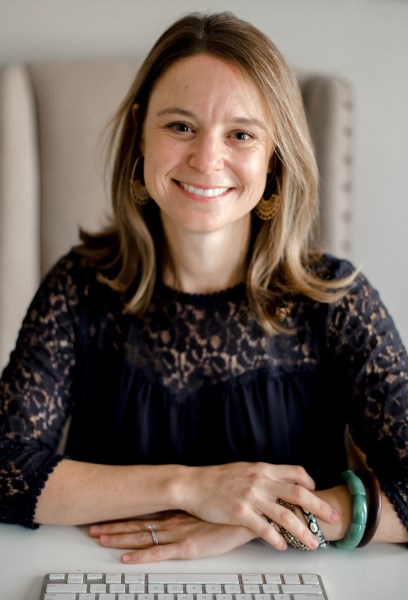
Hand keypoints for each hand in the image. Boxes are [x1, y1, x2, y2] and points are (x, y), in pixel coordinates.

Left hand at [89, 511, 255, 562]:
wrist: (247, 513)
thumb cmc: (229, 512)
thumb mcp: (207, 508)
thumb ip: (192, 510)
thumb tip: (182, 509)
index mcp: (178, 512)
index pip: (144, 513)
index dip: (124, 516)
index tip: (106, 515)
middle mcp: (173, 520)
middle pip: (137, 525)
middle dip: (113, 527)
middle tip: (92, 529)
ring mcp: (179, 533)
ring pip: (142, 537)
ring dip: (120, 539)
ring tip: (100, 540)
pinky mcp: (188, 547)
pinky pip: (159, 554)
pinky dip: (141, 557)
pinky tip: (127, 560)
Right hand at [178, 462, 339, 549]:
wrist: (193, 484)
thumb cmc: (217, 479)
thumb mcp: (244, 469)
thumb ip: (263, 475)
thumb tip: (280, 483)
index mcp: (263, 468)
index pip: (295, 473)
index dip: (309, 484)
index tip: (316, 494)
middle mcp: (260, 480)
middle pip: (298, 493)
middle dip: (318, 507)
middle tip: (333, 518)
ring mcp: (250, 496)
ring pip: (284, 514)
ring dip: (301, 530)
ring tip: (312, 543)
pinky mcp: (239, 512)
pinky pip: (263, 528)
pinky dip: (275, 538)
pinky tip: (283, 546)